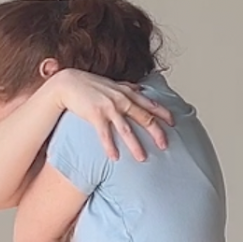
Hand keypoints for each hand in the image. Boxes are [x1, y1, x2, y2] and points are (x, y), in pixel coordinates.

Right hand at [49, 69, 172, 161]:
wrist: (68, 83)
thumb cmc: (90, 84)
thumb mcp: (113, 83)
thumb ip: (128, 87)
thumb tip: (141, 89)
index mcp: (127, 92)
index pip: (150, 104)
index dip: (163, 113)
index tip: (173, 123)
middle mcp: (121, 99)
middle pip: (144, 118)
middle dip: (156, 132)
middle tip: (165, 146)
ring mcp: (108, 107)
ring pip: (126, 129)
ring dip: (135, 145)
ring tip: (142, 158)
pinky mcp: (95, 115)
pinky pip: (105, 134)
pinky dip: (110, 147)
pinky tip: (114, 158)